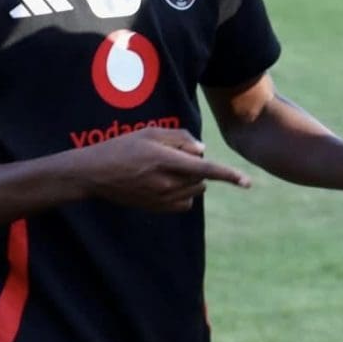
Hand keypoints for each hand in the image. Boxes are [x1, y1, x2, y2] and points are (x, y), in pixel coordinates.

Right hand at [71, 127, 250, 213]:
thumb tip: (201, 150)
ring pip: (195, 191)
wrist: (95, 174)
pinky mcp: (158, 209)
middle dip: (197, 166)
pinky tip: (168, 185)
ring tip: (167, 169)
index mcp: (165, 161)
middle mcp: (166, 183)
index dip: (229, 175)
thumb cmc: (122, 147)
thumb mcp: (149, 132)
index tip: (247, 182)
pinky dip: (185, 195)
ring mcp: (162, 199)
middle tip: (173, 156)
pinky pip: (185, 204)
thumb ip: (179, 137)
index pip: (205, 169)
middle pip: (202, 177)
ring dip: (192, 180)